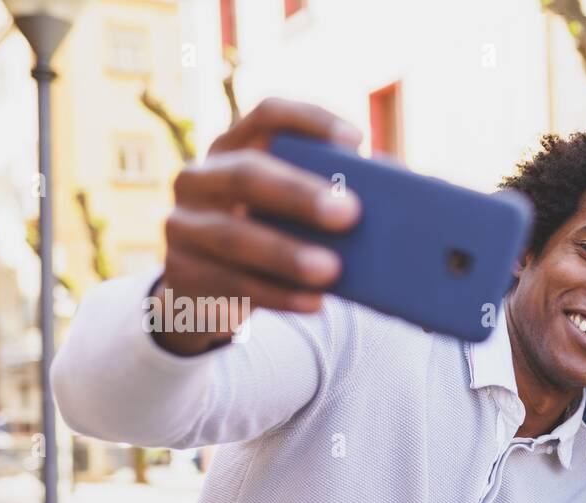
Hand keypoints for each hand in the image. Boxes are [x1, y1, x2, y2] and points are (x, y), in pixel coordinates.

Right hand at [154, 98, 363, 354]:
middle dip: (300, 193)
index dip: (310, 121)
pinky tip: (314, 303)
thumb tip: (403, 195)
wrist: (209, 293)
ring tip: (332, 270)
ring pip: (234, 236)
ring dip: (287, 253)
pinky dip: (278, 296)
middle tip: (350, 213)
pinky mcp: (182, 274)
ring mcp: (184, 225)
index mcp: (235, 148)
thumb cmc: (272, 237)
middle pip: (247, 173)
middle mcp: (200, 178)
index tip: (357, 140)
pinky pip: (233, 285)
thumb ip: (334, 195)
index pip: (267, 115)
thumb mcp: (295, 212)